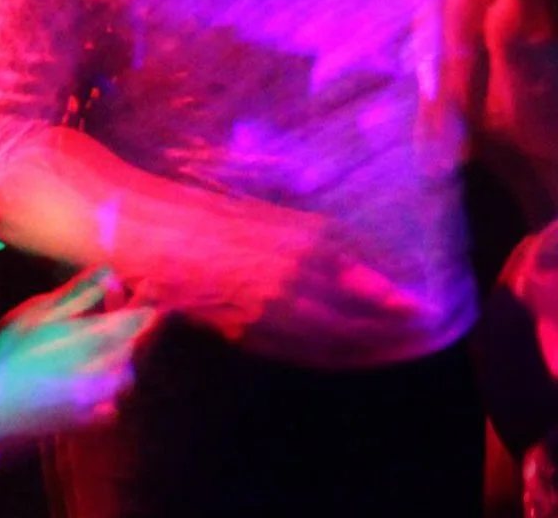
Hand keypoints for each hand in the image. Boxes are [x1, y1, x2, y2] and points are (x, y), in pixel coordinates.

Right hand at [0, 269, 155, 446]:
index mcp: (100, 342)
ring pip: (125, 371)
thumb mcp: (41, 312)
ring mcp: (104, 399)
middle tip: (114, 302)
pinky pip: (113, 397)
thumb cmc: (13, 350)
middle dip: (130, 322)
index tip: (150, 283)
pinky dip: (108, 379)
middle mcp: (111, 372)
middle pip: (134, 344)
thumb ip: (80, 294)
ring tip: (99, 334)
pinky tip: (87, 372)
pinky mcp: (93, 419)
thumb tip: (109, 273)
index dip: (146, 299)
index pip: (138, 318)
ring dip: (119, 349)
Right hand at [127, 201, 424, 358]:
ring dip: (366, 352)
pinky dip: (328, 358)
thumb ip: (317, 243)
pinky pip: (296, 354)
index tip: (429, 310)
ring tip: (392, 350)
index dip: (399, 305)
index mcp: (294, 248)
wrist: (139, 229)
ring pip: (329, 347)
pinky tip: (341, 355)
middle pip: (354, 326)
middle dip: (392, 336)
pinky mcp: (240, 332)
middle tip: (422, 336)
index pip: (364, 290)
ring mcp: (261, 314)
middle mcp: (285, 286)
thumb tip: (367, 274)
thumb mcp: (267, 215)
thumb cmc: (198, 209)